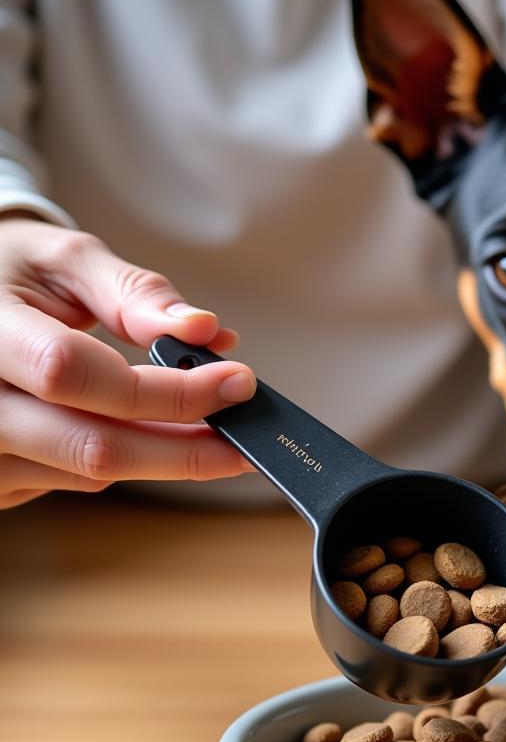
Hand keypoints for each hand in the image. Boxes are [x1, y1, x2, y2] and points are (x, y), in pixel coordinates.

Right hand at [0, 217, 256, 508]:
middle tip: (246, 439)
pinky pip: (75, 480)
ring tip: (208, 427)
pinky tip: (147, 432)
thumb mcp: (64, 260)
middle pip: (92, 446)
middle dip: (186, 448)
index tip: (237, 382)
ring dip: (163, 455)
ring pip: (90, 472)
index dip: (165, 388)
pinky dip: (127, 458)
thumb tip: (204, 328)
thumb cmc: (11, 275)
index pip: (74, 374)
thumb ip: (132, 291)